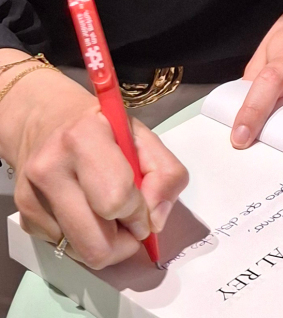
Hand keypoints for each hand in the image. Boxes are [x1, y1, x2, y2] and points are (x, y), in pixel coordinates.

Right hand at [0, 55, 187, 268]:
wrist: (44, 120)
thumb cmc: (102, 128)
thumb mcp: (142, 136)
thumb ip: (166, 173)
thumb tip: (156, 221)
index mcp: (83, 137)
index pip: (116, 200)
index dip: (140, 214)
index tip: (145, 209)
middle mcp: (50, 168)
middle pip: (96, 244)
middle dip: (125, 243)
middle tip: (132, 223)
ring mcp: (31, 197)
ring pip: (81, 254)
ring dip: (106, 245)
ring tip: (110, 215)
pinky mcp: (24, 218)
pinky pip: (65, 250)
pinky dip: (86, 240)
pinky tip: (88, 212)